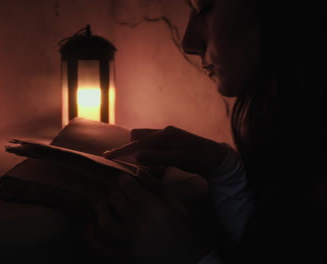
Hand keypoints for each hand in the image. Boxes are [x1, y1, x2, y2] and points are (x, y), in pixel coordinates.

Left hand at [88, 174, 214, 263]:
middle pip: (115, 199)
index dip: (124, 180)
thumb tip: (139, 172)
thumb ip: (157, 187)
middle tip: (118, 192)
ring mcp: (127, 242)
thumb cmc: (186, 232)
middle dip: (115, 192)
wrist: (190, 263)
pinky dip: (92, 235)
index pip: (127, 185)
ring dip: (100, 208)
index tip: (126, 181)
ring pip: (104, 221)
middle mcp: (137, 224)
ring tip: (102, 203)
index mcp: (152, 208)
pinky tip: (91, 225)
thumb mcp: (177, 205)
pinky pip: (100, 246)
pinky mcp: (122, 256)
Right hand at [104, 126, 227, 175]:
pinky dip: (149, 156)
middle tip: (123, 162)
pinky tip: (153, 165)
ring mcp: (168, 137)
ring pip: (146, 142)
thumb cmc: (201, 158)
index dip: (122, 150)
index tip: (107, 156)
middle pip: (138, 138)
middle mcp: (164, 132)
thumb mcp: (180, 159)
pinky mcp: (171, 144)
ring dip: (140, 153)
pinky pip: (154, 147)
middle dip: (130, 149)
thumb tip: (136, 155)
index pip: (138, 142)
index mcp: (165, 134)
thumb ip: (158, 157)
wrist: (218, 159)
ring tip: (140, 166)